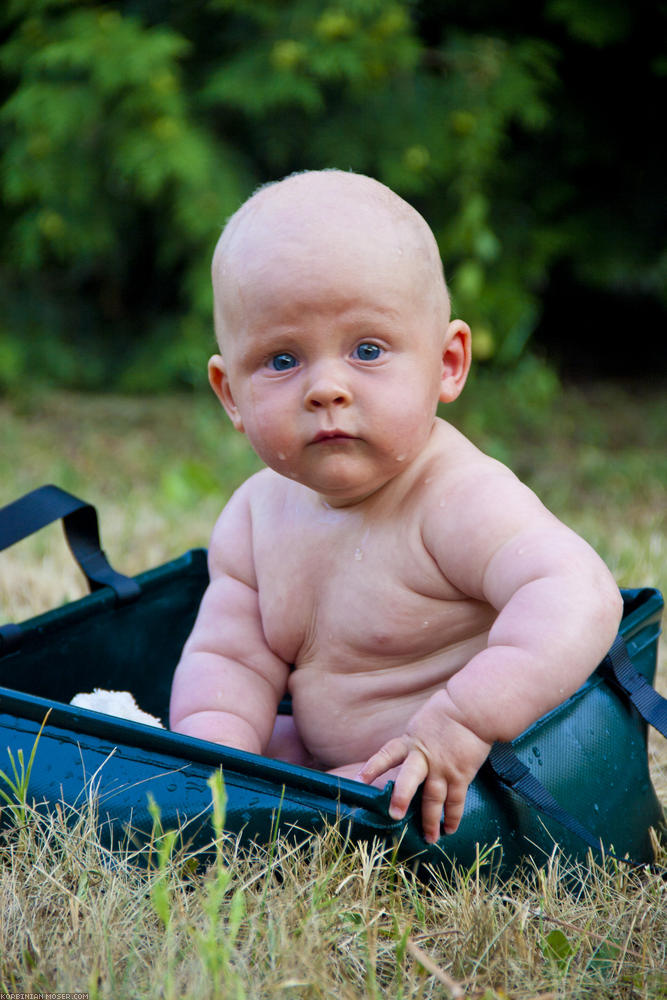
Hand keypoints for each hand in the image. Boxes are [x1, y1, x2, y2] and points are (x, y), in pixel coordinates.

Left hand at [357, 691, 490, 842]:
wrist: (472, 709)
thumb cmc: (447, 712)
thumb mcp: (422, 723)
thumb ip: (414, 742)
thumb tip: (409, 755)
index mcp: (410, 741)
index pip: (387, 754)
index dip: (372, 767)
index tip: (358, 780)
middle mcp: (423, 757)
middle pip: (409, 780)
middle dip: (401, 798)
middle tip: (394, 815)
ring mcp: (442, 768)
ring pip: (433, 798)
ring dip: (430, 820)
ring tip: (430, 838)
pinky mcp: (460, 774)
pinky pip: (455, 800)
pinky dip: (453, 816)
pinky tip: (449, 829)